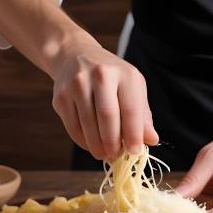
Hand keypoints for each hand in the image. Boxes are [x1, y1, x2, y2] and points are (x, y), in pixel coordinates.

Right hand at [50, 38, 158, 159]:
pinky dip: (83, 142)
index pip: (131, 109)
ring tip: (104, 154)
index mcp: (124, 74)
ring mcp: (77, 84)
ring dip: (97, 146)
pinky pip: (73, 127)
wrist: (75, 56)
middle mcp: (100, 75)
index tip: (134, 151)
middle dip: (113, 142)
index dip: (133, 134)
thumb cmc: (111, 77)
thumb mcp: (132, 88)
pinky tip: (91, 144)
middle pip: (107, 117)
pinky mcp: (60, 96)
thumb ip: (142, 115)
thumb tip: (151, 140)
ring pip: (88, 125)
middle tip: (116, 156)